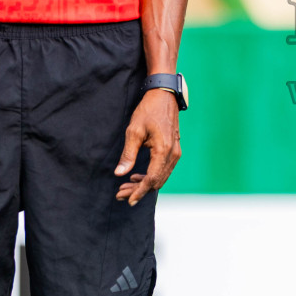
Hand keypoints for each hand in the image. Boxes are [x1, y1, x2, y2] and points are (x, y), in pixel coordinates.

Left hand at [114, 88, 182, 204]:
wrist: (164, 96)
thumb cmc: (149, 110)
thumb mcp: (134, 131)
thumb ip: (128, 154)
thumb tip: (120, 173)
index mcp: (163, 150)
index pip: (152, 179)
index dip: (139, 191)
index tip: (128, 200)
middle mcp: (173, 154)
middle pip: (157, 181)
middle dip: (139, 190)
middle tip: (121, 194)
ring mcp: (176, 152)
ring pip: (161, 177)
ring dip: (144, 185)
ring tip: (126, 187)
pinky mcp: (174, 150)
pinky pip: (164, 170)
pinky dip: (151, 176)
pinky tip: (137, 176)